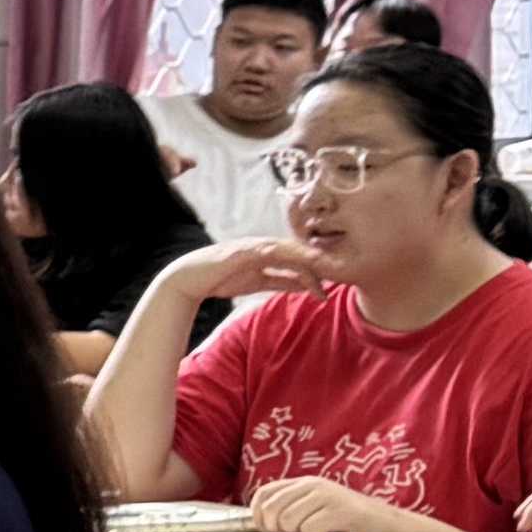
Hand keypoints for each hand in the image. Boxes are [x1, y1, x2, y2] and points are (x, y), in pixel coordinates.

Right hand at [178, 235, 334, 307]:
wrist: (189, 279)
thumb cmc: (221, 279)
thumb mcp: (258, 283)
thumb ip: (281, 281)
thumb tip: (306, 286)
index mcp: (270, 252)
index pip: (300, 258)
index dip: (319, 268)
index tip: (337, 281)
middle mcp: (265, 245)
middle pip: (299, 252)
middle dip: (321, 263)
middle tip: (342, 275)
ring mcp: (255, 246)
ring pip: (289, 250)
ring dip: (309, 259)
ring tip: (328, 268)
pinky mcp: (245, 251)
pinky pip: (271, 253)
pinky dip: (288, 256)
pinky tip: (301, 262)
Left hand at [246, 476, 407, 531]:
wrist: (384, 523)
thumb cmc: (344, 522)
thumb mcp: (313, 509)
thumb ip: (289, 509)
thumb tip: (256, 525)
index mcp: (303, 483)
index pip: (263, 494)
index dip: (258, 515)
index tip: (269, 530)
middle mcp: (312, 484)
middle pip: (271, 509)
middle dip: (276, 529)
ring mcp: (327, 495)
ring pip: (288, 520)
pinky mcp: (339, 511)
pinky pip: (309, 529)